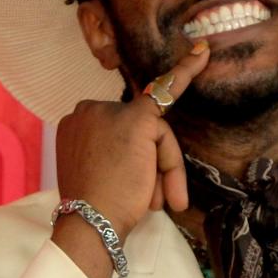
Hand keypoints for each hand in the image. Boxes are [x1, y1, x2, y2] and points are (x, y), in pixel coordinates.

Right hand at [54, 42, 211, 235]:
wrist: (89, 223)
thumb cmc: (96, 210)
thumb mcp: (100, 176)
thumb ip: (116, 157)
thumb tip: (144, 158)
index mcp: (76, 126)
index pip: (117, 130)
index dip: (131, 146)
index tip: (130, 148)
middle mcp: (88, 111)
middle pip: (139, 133)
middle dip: (152, 169)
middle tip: (155, 203)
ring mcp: (111, 112)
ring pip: (154, 136)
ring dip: (163, 173)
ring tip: (157, 203)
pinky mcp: (137, 120)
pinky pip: (168, 93)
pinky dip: (186, 72)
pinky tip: (202, 54)